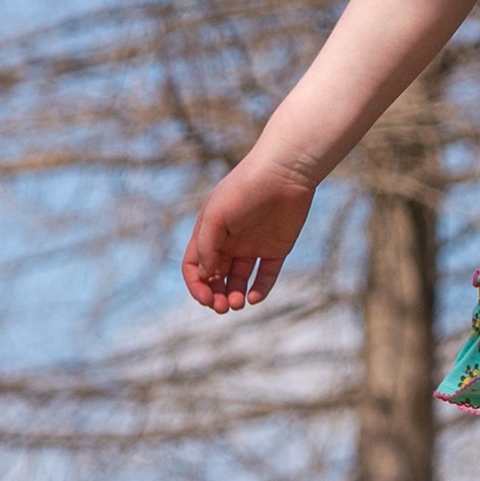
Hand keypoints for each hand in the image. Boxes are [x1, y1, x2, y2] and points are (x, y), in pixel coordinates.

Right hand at [182, 158, 315, 314]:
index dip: (196, 285)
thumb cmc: (243, 190)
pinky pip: (265, 275)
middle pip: (216, 278)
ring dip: (235, 295)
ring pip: (239, 280)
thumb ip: (206, 246)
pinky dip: (259, 289)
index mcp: (208, 234)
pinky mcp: (276, 249)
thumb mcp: (215, 217)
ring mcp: (252, 246)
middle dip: (215, 295)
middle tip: (222, 307)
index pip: (195, 267)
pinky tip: (254, 297)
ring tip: (237, 304)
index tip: (205, 298)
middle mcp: (228, 242)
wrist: (284, 173)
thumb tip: (205, 275)